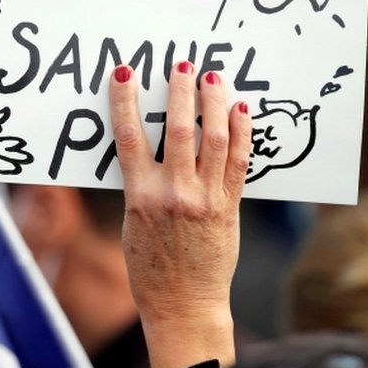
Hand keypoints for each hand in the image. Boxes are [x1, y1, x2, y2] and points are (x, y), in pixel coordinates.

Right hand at [109, 61, 250, 367]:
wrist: (183, 303)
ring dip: (212, 104)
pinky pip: (238, 163)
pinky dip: (241, 133)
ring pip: (212, 139)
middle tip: (182, 64)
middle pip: (177, 129)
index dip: (126, 101)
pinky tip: (240, 112)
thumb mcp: (133, 223)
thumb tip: (148, 149)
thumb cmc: (151, 268)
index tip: (126, 73)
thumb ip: (141, 185)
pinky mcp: (229, 207)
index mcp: (140, 197)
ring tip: (212, 79)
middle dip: (179, 92)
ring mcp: (204, 199)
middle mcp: (173, 193)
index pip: (129, 137)